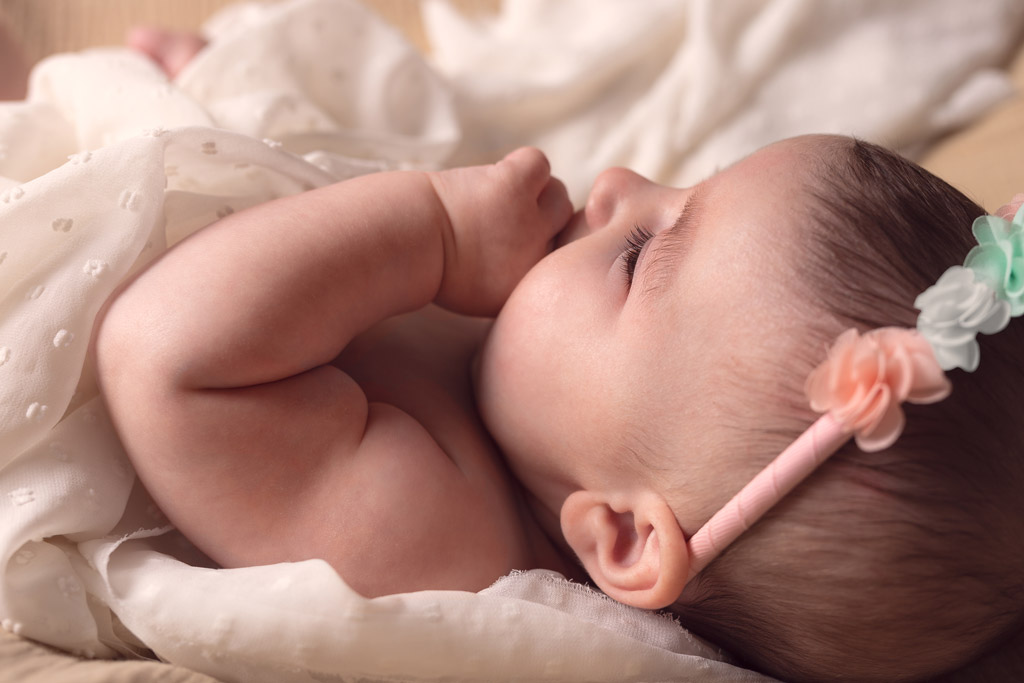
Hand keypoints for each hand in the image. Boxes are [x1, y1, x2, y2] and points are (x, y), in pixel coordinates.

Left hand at [428, 147, 572, 315]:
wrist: (402, 242)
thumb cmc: (430, 266)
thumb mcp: (480, 294)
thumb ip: (513, 280)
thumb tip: (531, 259)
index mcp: (524, 288)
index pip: (559, 261)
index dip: (544, 247)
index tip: (520, 244)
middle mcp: (534, 258)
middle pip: (567, 229)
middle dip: (547, 223)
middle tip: (514, 218)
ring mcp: (526, 221)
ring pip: (559, 196)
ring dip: (539, 195)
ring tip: (508, 198)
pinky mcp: (513, 185)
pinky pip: (539, 164)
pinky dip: (527, 168)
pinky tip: (506, 177)